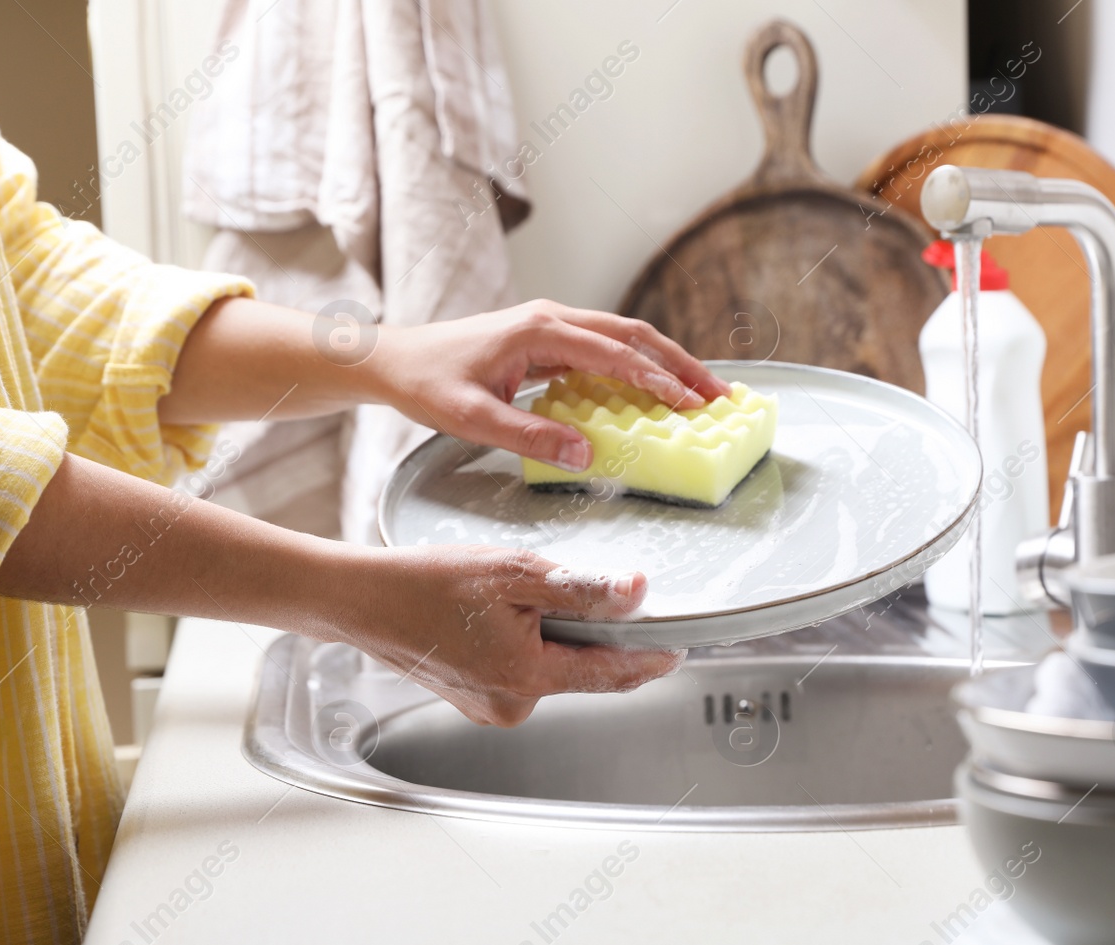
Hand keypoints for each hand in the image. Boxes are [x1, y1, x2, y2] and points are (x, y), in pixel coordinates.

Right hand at [340, 544, 685, 724]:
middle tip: (571, 588)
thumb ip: (580, 587)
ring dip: (551, 635)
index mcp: (527, 679)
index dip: (651, 657)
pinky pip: (520, 670)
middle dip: (589, 632)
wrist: (362, 600)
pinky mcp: (475, 700)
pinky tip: (493, 615)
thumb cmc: (424, 584)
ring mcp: (492, 708)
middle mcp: (513, 706)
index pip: (612, 674)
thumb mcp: (513, 573)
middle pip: (582, 669)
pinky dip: (522, 643)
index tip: (679, 646)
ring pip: (549, 668)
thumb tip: (635, 593)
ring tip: (512, 597)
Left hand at [370, 300, 731, 470]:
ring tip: (702, 392)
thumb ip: (529, 436)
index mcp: (540, 330)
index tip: (690, 403)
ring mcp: (552, 326)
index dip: (656, 379)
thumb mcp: (472, 418)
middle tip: (719, 395)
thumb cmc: (428, 383)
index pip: (614, 353)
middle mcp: (553, 318)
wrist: (395, 359)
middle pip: (633, 335)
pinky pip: (605, 349)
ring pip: (624, 338)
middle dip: (680, 364)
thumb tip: (585, 455)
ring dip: (665, 363)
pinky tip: (655, 391)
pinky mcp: (548, 340)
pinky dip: (638, 367)